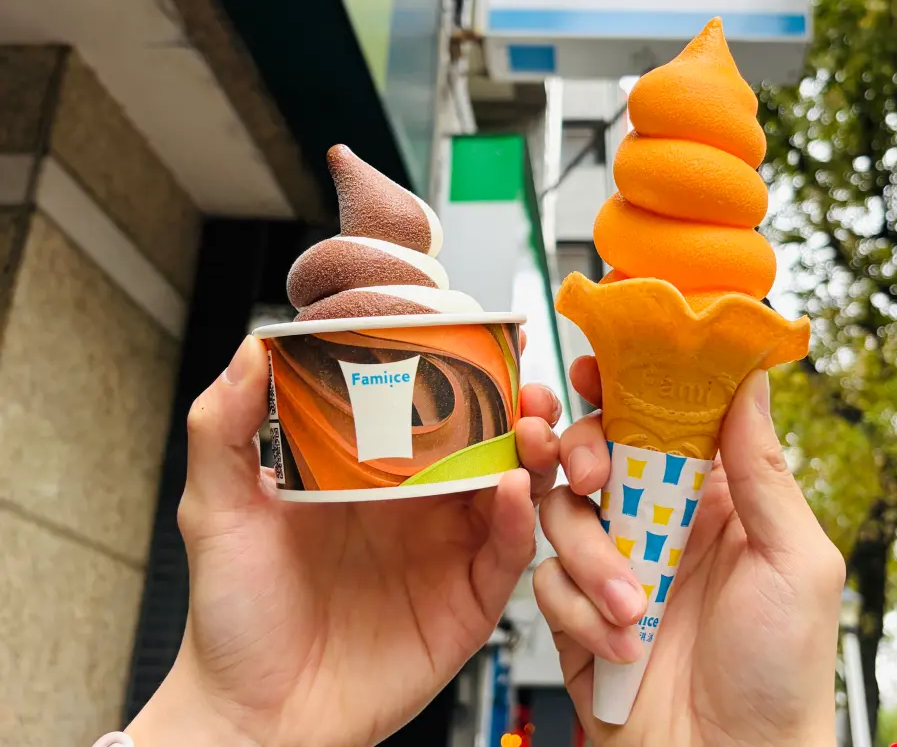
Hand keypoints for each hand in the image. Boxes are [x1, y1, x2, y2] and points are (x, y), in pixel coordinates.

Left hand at [127, 335, 563, 746]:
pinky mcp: (468, 601)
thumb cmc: (235, 618)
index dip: (465, 371)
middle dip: (518, 404)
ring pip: (514, 486)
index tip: (486, 335)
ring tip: (530, 429)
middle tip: (523, 385)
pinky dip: (518, 518)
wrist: (253, 716)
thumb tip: (250, 350)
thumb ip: (223, 427)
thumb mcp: (216, 510)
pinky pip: (508, 553)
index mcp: (371, 473)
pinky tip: (512, 490)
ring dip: (532, 451)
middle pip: (489, 439)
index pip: (432, 407)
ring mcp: (447, 550)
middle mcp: (418, 506)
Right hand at [534, 358, 844, 746]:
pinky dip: (580, 613)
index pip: (664, 419)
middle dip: (584, 456)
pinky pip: (546, 582)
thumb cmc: (781, 673)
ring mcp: (616, 566)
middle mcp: (661, 522)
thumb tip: (752, 379)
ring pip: (563, 514)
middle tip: (595, 477)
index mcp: (716, 497)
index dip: (628, 387)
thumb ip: (764, 469)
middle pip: (597, 452)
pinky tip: (623, 644)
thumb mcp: (795, 560)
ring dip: (592, 558)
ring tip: (636, 608)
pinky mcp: (578, 613)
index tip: (598, 368)